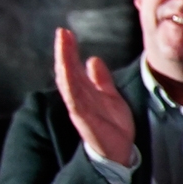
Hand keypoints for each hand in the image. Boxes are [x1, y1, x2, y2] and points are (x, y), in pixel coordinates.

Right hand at [54, 27, 135, 167]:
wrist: (120, 150)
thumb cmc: (113, 125)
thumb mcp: (109, 96)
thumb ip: (101, 79)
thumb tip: (92, 59)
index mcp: (85, 91)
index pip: (73, 67)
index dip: (69, 51)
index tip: (66, 33)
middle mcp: (79, 97)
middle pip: (68, 71)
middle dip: (64, 52)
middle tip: (62, 33)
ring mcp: (79, 108)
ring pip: (68, 82)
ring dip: (64, 62)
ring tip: (63, 44)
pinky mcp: (83, 119)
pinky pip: (74, 99)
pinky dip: (69, 85)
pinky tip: (66, 72)